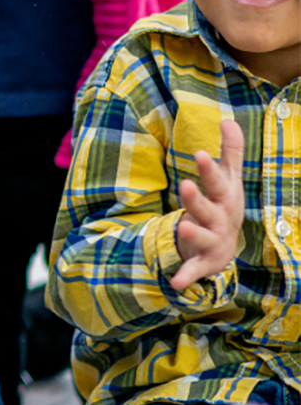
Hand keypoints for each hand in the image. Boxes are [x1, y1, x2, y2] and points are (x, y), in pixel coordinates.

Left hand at [171, 119, 245, 292]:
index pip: (217, 179)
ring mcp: (213, 240)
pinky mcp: (203, 261)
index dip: (208, 168)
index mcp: (224, 196)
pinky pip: (194, 270)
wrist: (225, 246)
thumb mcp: (228, 179)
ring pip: (201, 236)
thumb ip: (230, 152)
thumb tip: (229, 120)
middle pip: (208, 206)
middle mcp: (221, 218)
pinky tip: (174, 284)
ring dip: (192, 233)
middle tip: (185, 185)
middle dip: (198, 197)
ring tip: (181, 227)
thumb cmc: (223, 204)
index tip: (196, 152)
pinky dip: (186, 277)